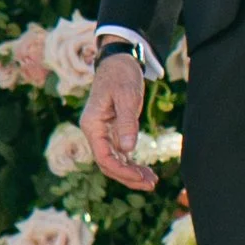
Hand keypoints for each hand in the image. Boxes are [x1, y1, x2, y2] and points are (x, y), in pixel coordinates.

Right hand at [83, 50, 158, 190]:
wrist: (119, 60)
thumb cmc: (121, 75)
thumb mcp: (127, 96)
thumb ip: (127, 123)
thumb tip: (128, 150)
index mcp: (92, 125)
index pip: (104, 157)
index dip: (122, 171)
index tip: (141, 177)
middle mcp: (94, 132)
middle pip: (108, 164)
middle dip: (128, 177)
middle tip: (152, 184)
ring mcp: (102, 132)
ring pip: (114, 161)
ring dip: (131, 173)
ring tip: (152, 181)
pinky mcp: (112, 131)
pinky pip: (120, 153)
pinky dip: (132, 163)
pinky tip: (146, 170)